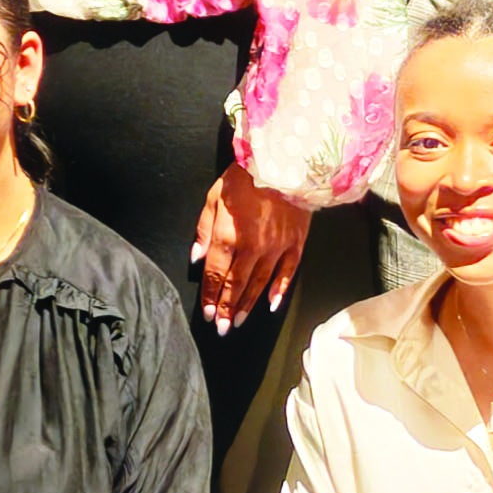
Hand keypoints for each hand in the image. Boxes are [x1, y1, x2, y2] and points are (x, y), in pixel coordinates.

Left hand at [192, 161, 310, 330]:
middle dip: (227, 309)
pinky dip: (279, 290)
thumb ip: (203, 231)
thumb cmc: (245, 178)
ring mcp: (276, 248)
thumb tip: (196, 259)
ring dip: (248, 305)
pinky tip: (271, 306)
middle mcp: (252, 249)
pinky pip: (288, 273)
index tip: (207, 315)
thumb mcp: (213, 198)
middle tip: (222, 329)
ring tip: (239, 322)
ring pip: (260, 284)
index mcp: (228, 238)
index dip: (210, 296)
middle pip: (237, 285)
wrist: (285, 163)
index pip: (216, 275)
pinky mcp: (296, 244)